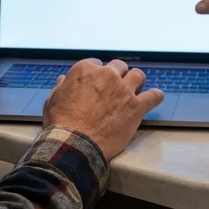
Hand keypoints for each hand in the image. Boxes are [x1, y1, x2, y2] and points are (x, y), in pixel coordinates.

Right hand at [43, 59, 163, 160]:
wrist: (74, 144)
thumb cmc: (60, 123)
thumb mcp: (53, 100)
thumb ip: (62, 87)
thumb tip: (64, 80)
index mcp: (86, 70)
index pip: (97, 64)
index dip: (98, 75)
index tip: (98, 85)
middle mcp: (107, 75)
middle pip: (119, 67)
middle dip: (118, 76)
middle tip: (116, 90)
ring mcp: (123, 90)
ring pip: (138, 75)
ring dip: (136, 83)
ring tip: (134, 92)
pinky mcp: (136, 106)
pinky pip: (154, 96)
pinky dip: (155, 96)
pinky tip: (154, 99)